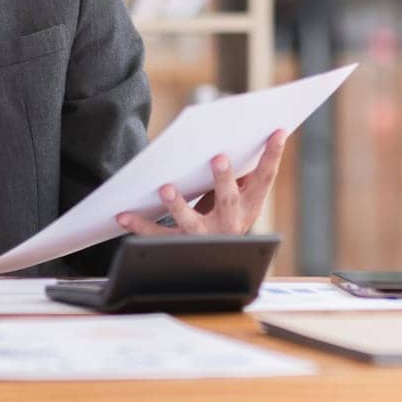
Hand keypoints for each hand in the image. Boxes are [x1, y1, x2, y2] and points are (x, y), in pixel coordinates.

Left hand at [115, 129, 286, 235]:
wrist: (211, 269)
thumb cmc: (223, 219)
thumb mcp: (238, 201)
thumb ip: (237, 175)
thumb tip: (234, 137)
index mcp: (249, 208)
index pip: (265, 179)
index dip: (273, 156)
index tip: (278, 131)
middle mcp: (231, 224)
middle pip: (229, 199)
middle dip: (224, 179)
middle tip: (219, 158)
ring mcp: (205, 238)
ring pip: (192, 221)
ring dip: (179, 204)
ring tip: (165, 189)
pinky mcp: (179, 246)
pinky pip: (158, 236)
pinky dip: (139, 226)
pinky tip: (123, 215)